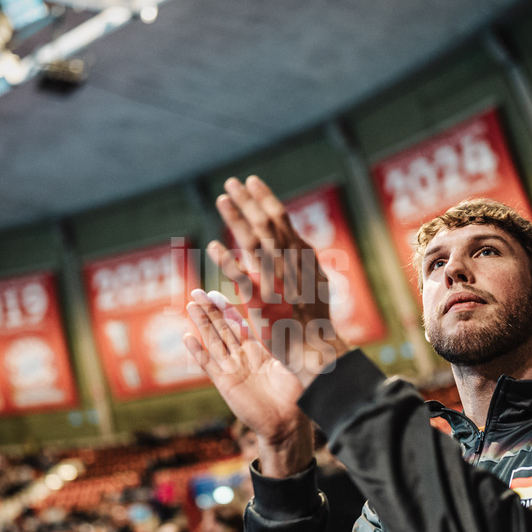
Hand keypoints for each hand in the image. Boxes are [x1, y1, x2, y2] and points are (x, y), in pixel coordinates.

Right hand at [184, 289, 312, 476]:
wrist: (288, 423)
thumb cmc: (294, 397)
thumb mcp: (291, 365)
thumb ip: (286, 346)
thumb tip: (301, 323)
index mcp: (257, 352)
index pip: (239, 325)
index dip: (228, 309)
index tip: (217, 293)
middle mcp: (242, 359)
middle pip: (222, 329)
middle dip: (210, 310)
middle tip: (197, 291)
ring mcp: (232, 370)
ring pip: (214, 341)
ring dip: (202, 324)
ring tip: (190, 305)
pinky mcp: (226, 384)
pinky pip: (209, 365)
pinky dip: (198, 352)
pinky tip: (187, 338)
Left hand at [210, 176, 347, 383]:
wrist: (318, 350)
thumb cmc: (316, 320)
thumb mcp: (317, 284)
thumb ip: (306, 262)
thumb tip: (299, 242)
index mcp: (302, 258)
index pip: (282, 220)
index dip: (265, 199)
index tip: (252, 182)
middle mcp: (291, 266)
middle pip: (267, 225)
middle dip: (249, 201)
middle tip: (232, 181)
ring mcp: (278, 283)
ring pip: (255, 243)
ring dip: (237, 219)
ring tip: (222, 198)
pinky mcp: (264, 304)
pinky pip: (243, 278)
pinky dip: (227, 261)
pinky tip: (213, 246)